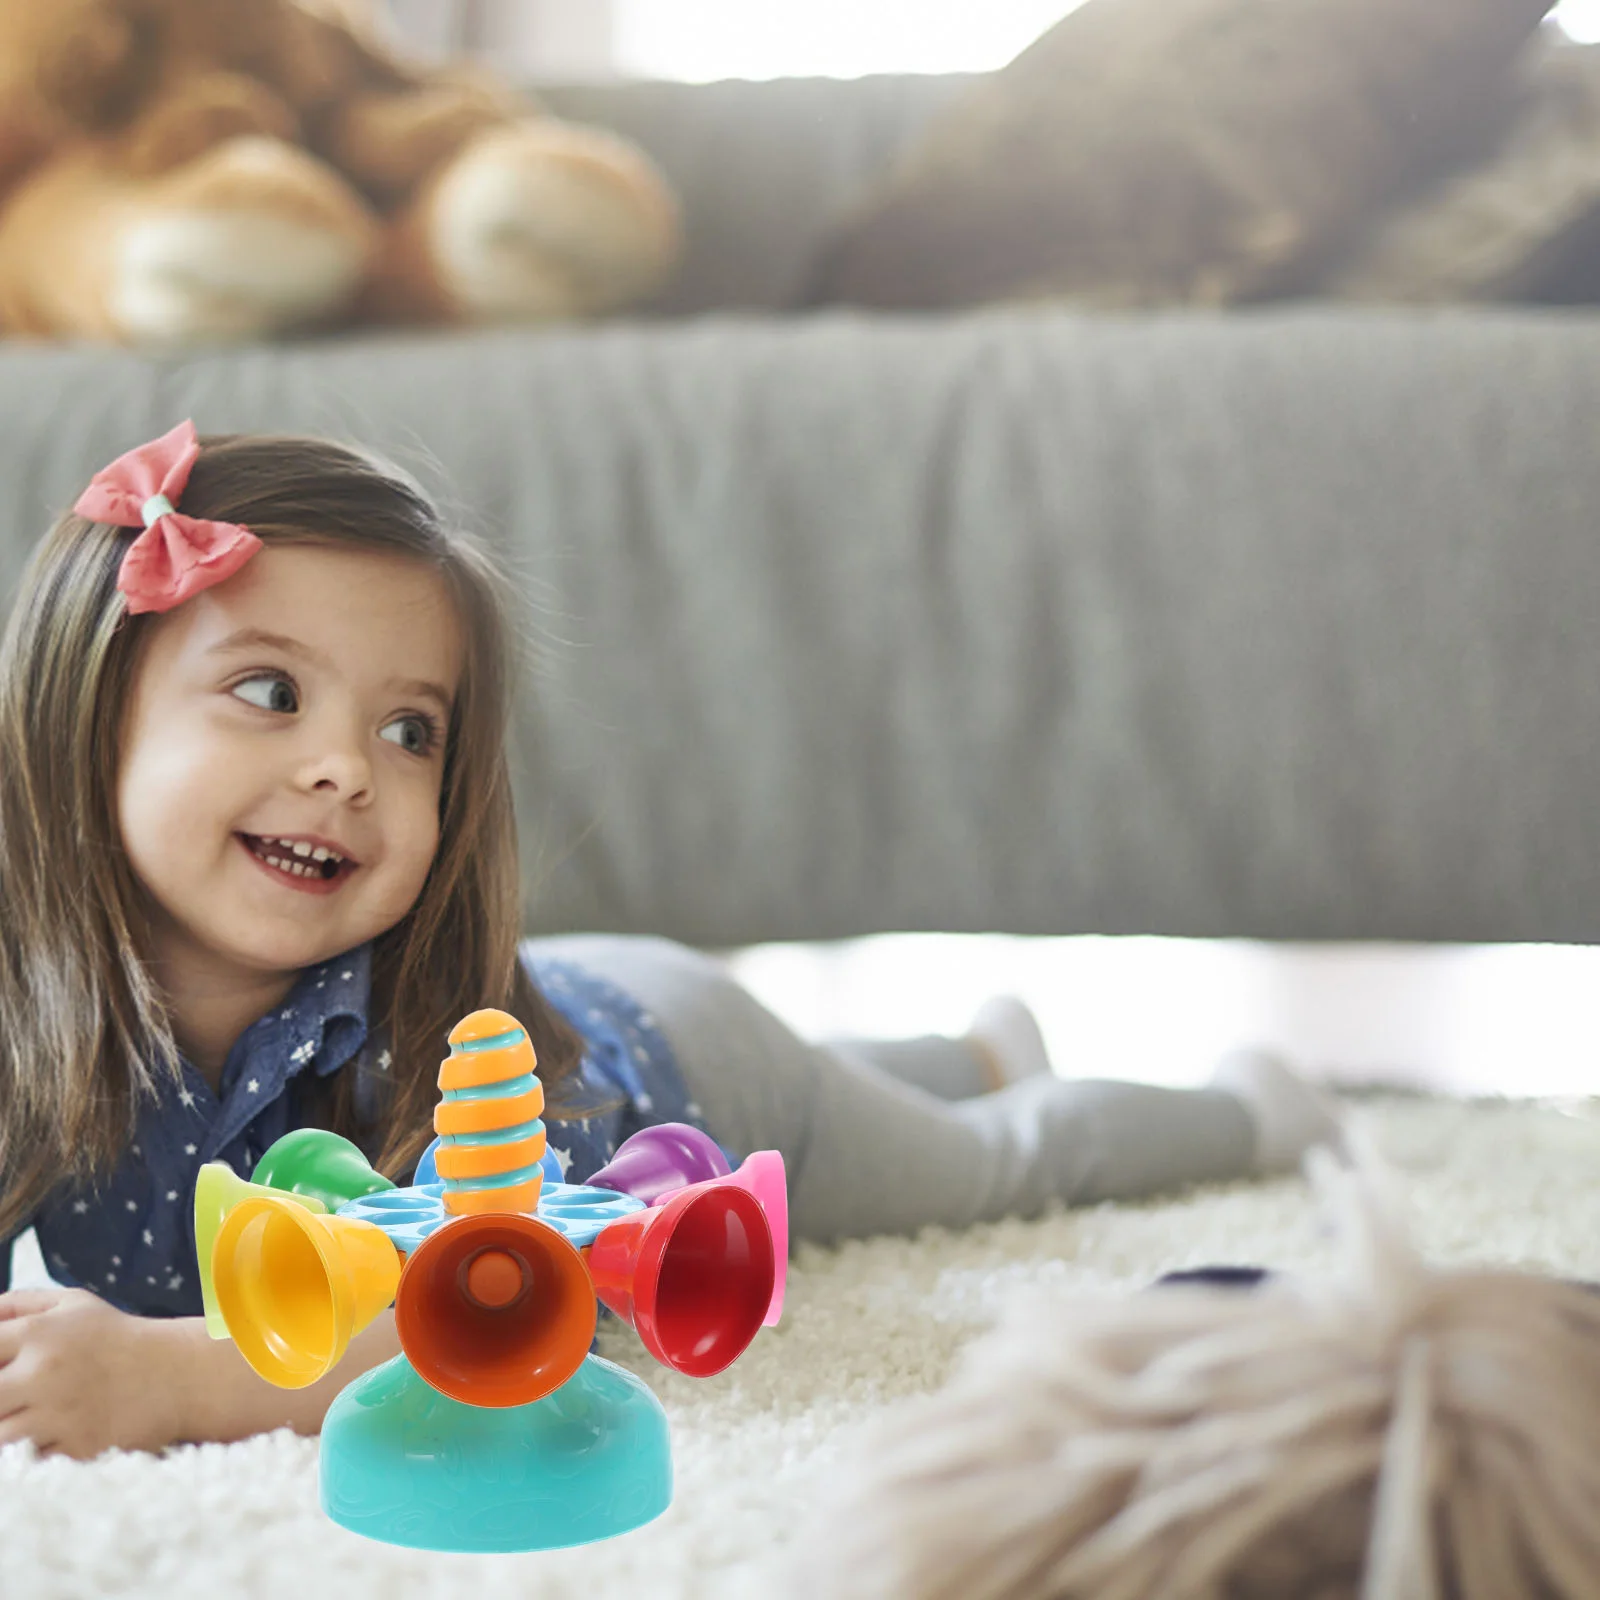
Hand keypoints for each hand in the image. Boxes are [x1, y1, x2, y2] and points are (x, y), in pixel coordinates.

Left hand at [0, 1287, 186, 1458]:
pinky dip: (28, 1457)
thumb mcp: (74, 1303)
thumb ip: (19, 1303)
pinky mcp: (74, 1449)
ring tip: (25, 1420)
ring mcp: (60, 1414)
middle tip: (11, 1400)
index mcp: (39, 1334)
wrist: (175, 1374)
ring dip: (8, 1430)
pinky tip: (41, 1441)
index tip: (3, 1373)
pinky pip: (28, 1463)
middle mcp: (44, 1373)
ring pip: (0, 1437)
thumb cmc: (116, 1338)